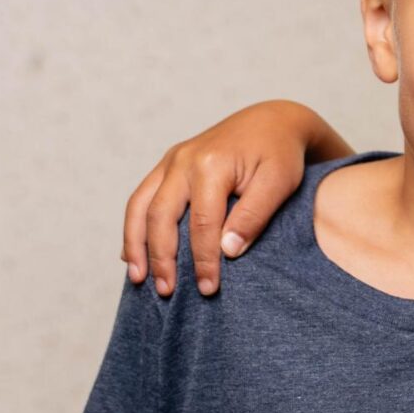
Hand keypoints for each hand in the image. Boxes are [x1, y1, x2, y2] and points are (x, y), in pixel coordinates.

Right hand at [119, 101, 346, 295]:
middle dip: (162, 258)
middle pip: (160, 216)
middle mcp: (182, 160)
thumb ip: (253, 216)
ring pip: (140, 206)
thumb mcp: (279, 183)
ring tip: (139, 279)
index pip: (201, 223)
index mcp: (211, 164)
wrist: (271, 121)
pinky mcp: (168, 165)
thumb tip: (228, 251)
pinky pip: (141, 198)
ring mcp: (171, 161)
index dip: (202, 259)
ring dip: (136, 245)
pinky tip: (134, 255)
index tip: (208, 288)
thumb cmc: (279, 154)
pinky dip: (134, 228)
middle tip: (167, 292)